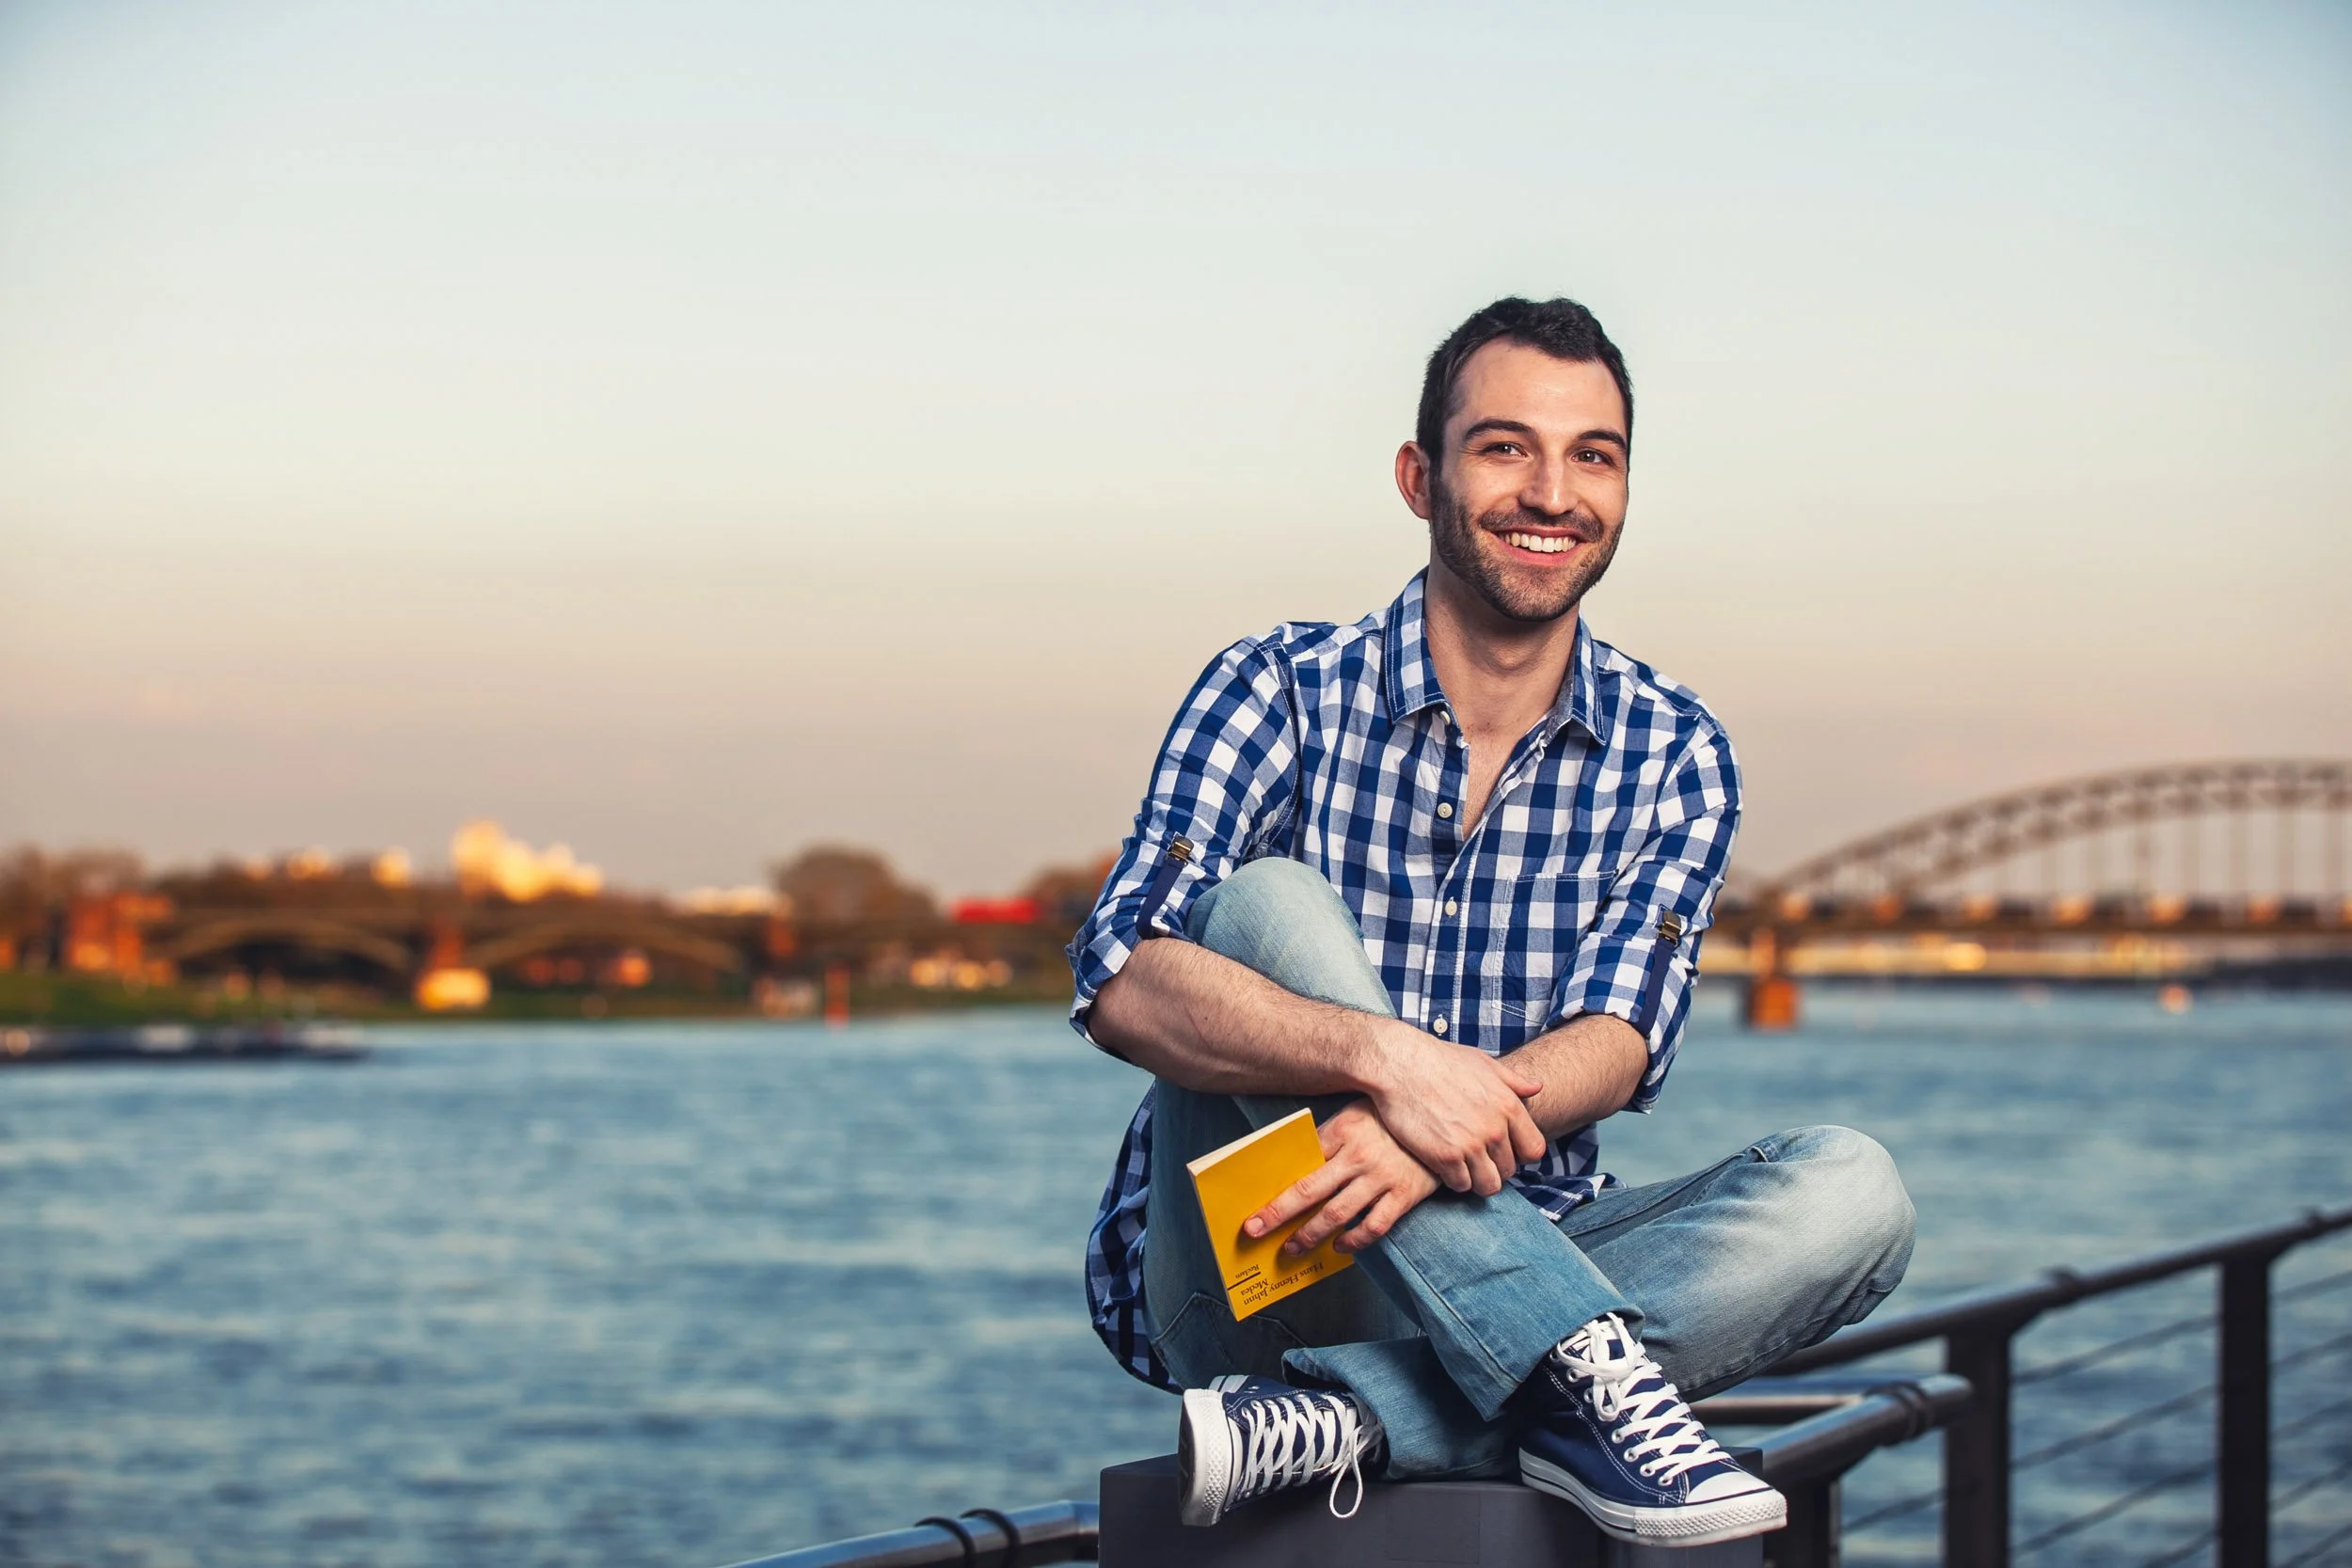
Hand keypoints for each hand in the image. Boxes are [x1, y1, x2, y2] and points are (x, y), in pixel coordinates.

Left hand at [1244, 1100, 1439, 1255]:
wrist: (1444, 1120)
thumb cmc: (1391, 1117)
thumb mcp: (1356, 1113)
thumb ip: (1329, 1138)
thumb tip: (1296, 1166)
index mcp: (1343, 1128)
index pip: (1301, 1161)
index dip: (1275, 1185)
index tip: (1255, 1203)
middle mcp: (1359, 1155)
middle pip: (1309, 1191)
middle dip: (1278, 1214)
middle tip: (1254, 1231)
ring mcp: (1382, 1177)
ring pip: (1337, 1214)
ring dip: (1310, 1234)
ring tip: (1292, 1248)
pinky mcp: (1404, 1195)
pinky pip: (1374, 1226)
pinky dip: (1354, 1241)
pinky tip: (1339, 1246)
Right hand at [1364, 1022, 1547, 1194]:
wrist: (1401, 1064)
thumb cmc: (1440, 1059)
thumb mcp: (1483, 1063)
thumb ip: (1512, 1080)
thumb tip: (1537, 1087)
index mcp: (1509, 1106)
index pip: (1534, 1150)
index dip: (1521, 1154)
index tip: (1504, 1151)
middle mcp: (1495, 1129)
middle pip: (1509, 1170)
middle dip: (1495, 1167)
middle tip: (1477, 1159)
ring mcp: (1471, 1145)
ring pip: (1489, 1185)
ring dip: (1477, 1180)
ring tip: (1464, 1168)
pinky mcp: (1445, 1157)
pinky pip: (1460, 1185)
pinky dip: (1453, 1180)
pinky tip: (1444, 1166)